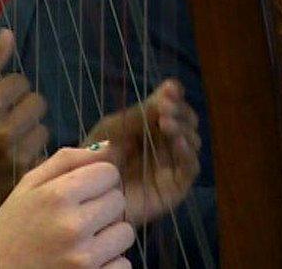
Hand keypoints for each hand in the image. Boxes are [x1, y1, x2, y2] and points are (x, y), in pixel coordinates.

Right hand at [0, 29, 48, 227]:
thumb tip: (9, 34)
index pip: (22, 82)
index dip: (8, 90)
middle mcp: (4, 129)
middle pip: (38, 103)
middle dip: (23, 109)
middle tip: (4, 121)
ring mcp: (16, 155)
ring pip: (43, 129)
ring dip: (29, 133)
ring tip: (8, 141)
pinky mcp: (24, 176)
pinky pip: (42, 154)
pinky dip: (30, 156)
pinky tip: (11, 159)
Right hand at [0, 144, 133, 268]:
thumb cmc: (12, 229)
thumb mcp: (28, 186)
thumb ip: (67, 160)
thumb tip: (109, 146)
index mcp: (57, 196)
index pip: (109, 172)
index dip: (97, 180)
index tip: (81, 192)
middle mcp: (73, 226)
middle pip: (119, 200)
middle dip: (102, 206)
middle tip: (77, 218)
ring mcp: (84, 259)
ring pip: (126, 233)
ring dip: (109, 236)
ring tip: (82, 241)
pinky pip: (123, 264)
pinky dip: (109, 263)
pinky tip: (84, 262)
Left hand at [84, 79, 200, 224]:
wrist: (89, 194)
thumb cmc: (96, 157)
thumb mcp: (114, 128)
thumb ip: (141, 113)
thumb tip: (169, 93)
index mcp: (151, 124)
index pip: (173, 104)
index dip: (175, 95)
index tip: (170, 88)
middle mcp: (166, 141)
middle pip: (187, 120)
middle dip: (179, 110)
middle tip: (164, 107)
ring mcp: (172, 163)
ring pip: (192, 140)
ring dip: (182, 127)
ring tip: (165, 123)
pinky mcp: (176, 186)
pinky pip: (190, 167)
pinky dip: (187, 152)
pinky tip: (177, 142)